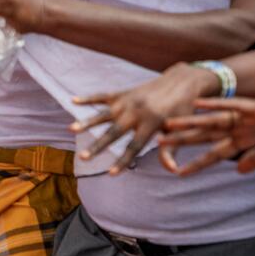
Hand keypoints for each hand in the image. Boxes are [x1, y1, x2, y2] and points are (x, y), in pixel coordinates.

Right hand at [71, 62, 216, 173]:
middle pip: (113, 132)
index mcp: (152, 122)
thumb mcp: (180, 129)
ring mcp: (128, 101)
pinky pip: (103, 96)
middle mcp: (137, 111)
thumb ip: (171, 150)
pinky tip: (73, 100)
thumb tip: (173, 171)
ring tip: (72, 129)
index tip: (111, 174)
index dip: (123, 161)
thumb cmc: (183, 110)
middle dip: (97, 146)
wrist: (183, 81)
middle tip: (83, 157)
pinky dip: (88, 98)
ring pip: (104, 114)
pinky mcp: (124, 93)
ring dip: (87, 122)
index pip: (134, 146)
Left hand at [159, 97, 254, 175]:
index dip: (197, 164)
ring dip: (190, 122)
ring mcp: (244, 119)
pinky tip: (198, 103)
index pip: (214, 155)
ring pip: (211, 121)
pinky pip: (232, 105)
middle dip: (183, 140)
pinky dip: (216, 105)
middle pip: (205, 136)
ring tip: (169, 124)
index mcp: (241, 141)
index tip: (179, 173)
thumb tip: (239, 171)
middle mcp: (237, 130)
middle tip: (158, 141)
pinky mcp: (254, 107)